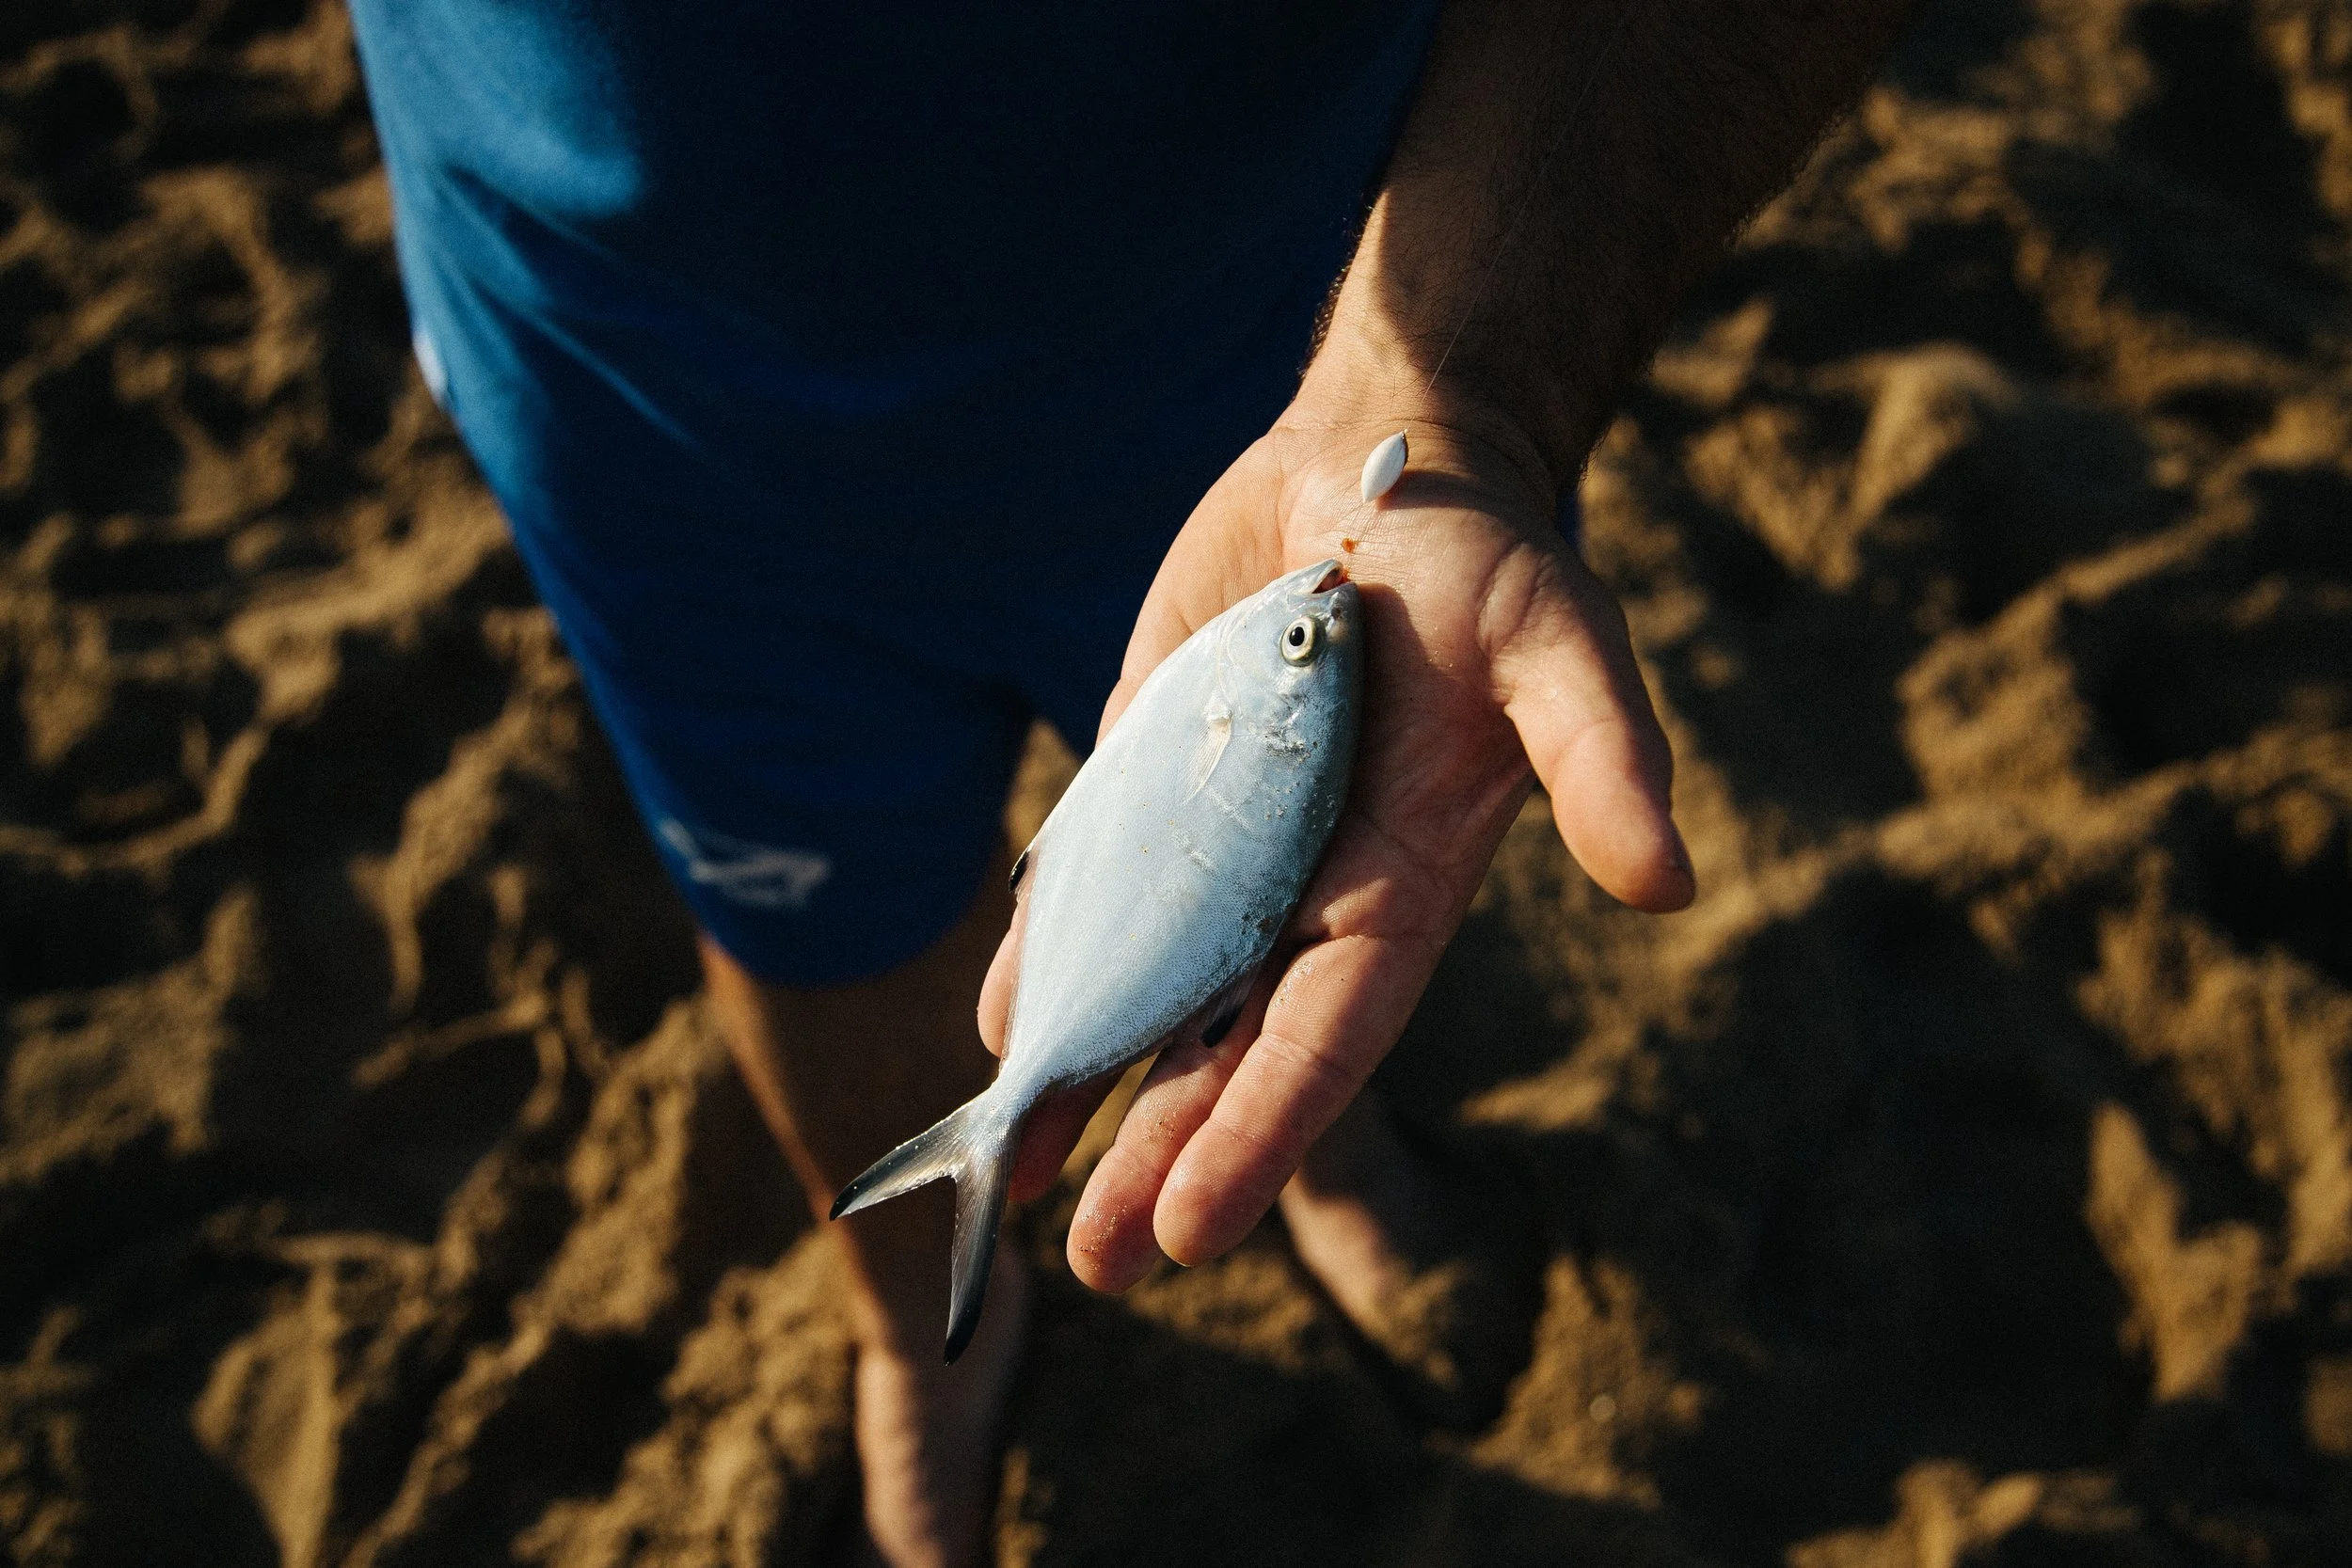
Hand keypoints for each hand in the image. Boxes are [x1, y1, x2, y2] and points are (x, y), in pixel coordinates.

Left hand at [978, 393, 1693, 1290]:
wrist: (1384, 467)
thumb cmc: (1490, 557)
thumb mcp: (1554, 643)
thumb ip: (1601, 757)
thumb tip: (1666, 881)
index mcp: (1397, 891)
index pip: (1322, 1039)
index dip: (1258, 1133)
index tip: (1187, 1227)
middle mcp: (1304, 893)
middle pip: (1223, 1050)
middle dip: (1159, 1155)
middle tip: (1089, 1263)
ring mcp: (1222, 849)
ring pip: (1147, 996)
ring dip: (1087, 1089)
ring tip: (1012, 1193)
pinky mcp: (1153, 786)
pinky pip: (1090, 893)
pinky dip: (1043, 961)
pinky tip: (1000, 1035)